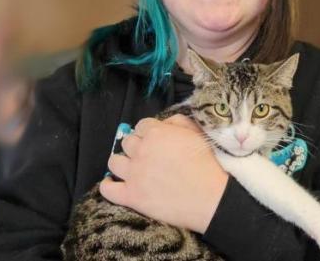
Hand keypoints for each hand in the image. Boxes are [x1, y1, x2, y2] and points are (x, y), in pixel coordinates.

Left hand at [99, 115, 228, 232]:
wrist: (212, 198)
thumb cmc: (209, 165)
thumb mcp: (198, 133)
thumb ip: (178, 122)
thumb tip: (164, 122)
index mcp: (156, 133)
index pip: (141, 126)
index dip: (147, 133)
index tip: (153, 142)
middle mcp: (141, 150)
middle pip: (127, 142)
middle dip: (135, 147)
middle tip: (147, 157)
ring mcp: (134, 173)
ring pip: (114, 162)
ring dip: (121, 164)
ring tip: (130, 170)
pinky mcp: (131, 196)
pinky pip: (107, 189)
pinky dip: (108, 186)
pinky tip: (114, 185)